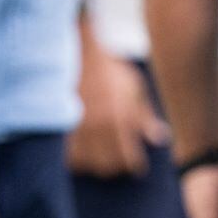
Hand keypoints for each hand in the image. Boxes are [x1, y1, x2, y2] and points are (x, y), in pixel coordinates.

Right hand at [67, 49, 165, 176]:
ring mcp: (75, 127)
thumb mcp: (134, 87)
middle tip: (119, 163)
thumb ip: (146, 116)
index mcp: (119, 119)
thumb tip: (160, 139)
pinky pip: (65, 155)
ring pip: (85, 164)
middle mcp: (97, 127)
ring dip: (94, 165)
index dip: (135, 166)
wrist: (76, 50)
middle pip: (107, 166)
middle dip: (116, 168)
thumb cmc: (109, 68)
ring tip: (100, 158)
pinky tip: (80, 154)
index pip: (129, 158)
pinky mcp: (58, 125)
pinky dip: (74, 159)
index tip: (137, 168)